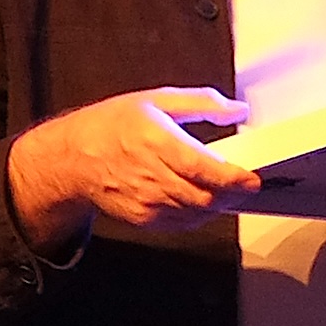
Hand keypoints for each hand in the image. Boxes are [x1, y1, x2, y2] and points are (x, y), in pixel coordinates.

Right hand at [7, 87, 255, 244]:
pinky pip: (182, 224)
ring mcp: (147, 202)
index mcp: (157, 142)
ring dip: (217, 205)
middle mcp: (152, 176)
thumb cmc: (111, 126)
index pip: (205, 168)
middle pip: (206, 197)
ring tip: (223, 189)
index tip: (252, 178)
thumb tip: (236, 109)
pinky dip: (198, 215)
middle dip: (232, 194)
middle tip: (244, 184)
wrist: (73, 158)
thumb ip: (202, 103)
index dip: (234, 178)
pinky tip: (199, 199)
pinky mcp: (143, 219)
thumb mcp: (156, 100)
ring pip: (197, 214)